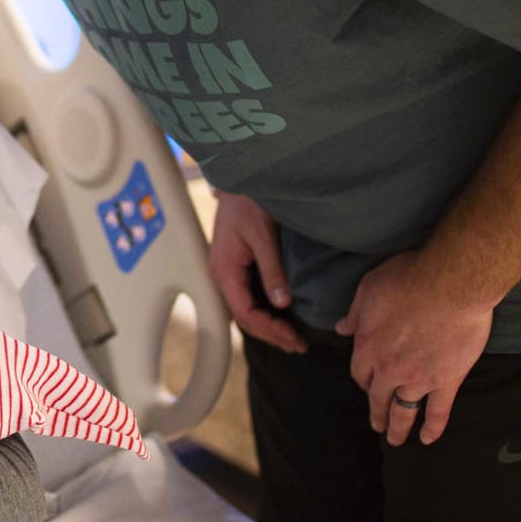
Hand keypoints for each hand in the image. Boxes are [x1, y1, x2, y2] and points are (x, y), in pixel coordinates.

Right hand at [208, 192, 305, 352]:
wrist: (240, 176)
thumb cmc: (249, 200)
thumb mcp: (263, 234)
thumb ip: (272, 269)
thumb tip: (281, 303)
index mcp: (224, 269)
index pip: (245, 313)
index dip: (270, 330)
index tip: (294, 338)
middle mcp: (222, 274)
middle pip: (243, 317)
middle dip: (271, 334)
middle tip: (298, 345)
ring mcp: (227, 271)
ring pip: (245, 309)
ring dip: (268, 326)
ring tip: (292, 338)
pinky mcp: (236, 265)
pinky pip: (247, 296)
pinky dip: (264, 311)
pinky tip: (281, 315)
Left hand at [336, 250, 493, 445]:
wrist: (451, 282)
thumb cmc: (408, 278)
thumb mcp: (369, 289)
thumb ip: (355, 313)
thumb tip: (340, 328)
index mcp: (367, 347)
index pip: (359, 373)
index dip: (363, 379)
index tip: (367, 383)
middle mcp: (389, 368)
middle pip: (378, 398)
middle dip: (376, 413)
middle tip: (377, 425)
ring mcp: (419, 377)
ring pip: (404, 410)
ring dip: (398, 428)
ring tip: (396, 440)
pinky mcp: (447, 379)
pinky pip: (438, 411)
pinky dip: (433, 428)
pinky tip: (428, 439)